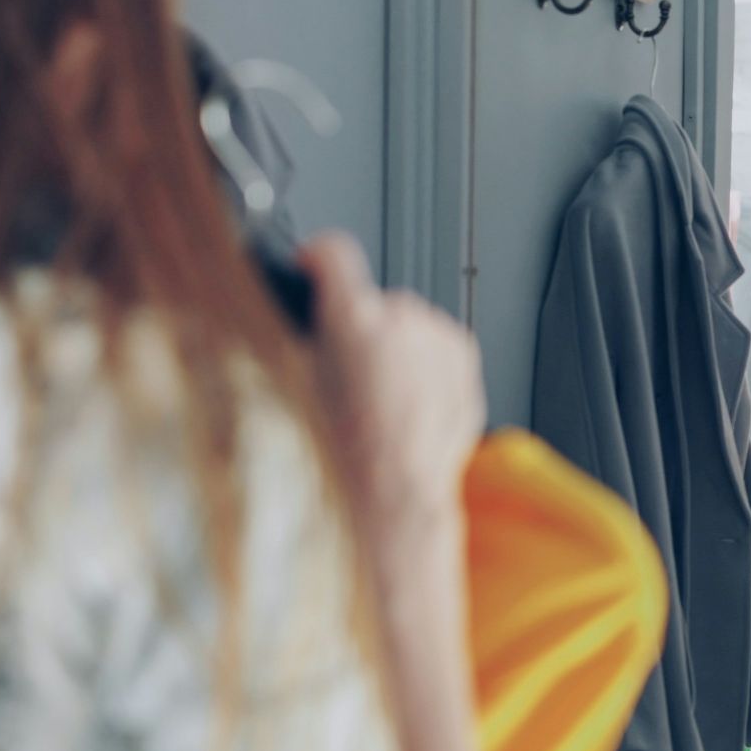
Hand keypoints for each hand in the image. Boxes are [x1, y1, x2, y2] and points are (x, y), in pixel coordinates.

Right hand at [301, 232, 483, 536]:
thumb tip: (287, 322)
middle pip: (372, 300)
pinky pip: (436, 347)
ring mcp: (439, 338)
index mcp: (354, 320)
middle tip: (342, 373)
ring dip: (393, 347)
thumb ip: (294, 340)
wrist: (394, 497)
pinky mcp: (464, 360)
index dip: (315, 259)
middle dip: (357, 326)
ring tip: (375, 398)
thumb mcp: (294, 386)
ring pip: (407, 324)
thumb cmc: (344, 455)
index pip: (332, 253)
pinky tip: (403, 403)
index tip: (310, 265)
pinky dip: (420, 365)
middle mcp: (403, 319)